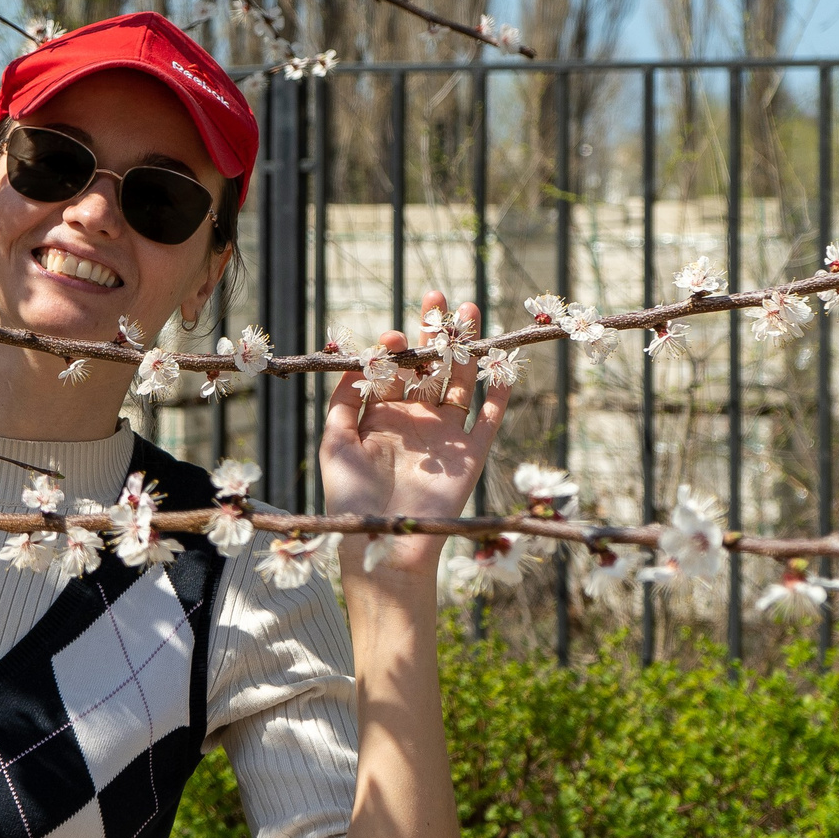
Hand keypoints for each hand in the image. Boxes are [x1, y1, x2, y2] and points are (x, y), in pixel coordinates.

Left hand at [318, 293, 506, 589]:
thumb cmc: (351, 496)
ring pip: (460, 381)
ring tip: (469, 312)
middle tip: (437, 296)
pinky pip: (489, 417)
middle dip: (434, 332)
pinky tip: (503, 364)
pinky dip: (499, 392)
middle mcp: (417, 420)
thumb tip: (358, 359)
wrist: (382, 541)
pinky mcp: (470, 454)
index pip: (394, 371)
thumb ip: (344, 399)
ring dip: (466, 348)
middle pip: (430, 366)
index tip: (395, 336)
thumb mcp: (335, 442)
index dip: (395, 349)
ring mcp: (446, 435)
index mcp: (383, 416)